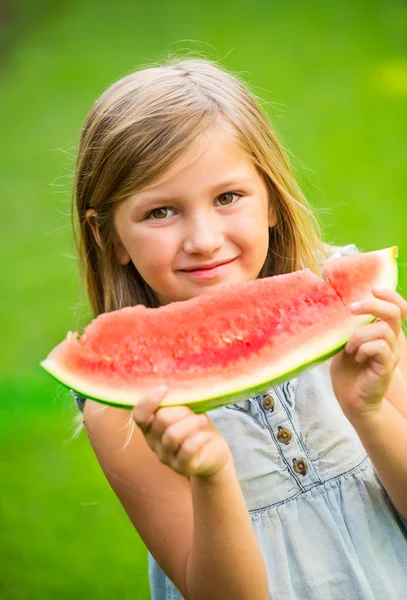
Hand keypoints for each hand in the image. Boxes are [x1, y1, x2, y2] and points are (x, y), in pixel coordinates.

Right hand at [132, 386, 230, 478]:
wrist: (213, 454)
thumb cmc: (196, 427)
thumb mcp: (185, 412)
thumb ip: (176, 402)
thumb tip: (177, 385)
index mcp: (150, 427)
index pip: (139, 415)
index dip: (149, 401)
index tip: (165, 388)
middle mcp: (153, 443)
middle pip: (160, 420)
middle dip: (181, 411)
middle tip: (194, 411)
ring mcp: (166, 457)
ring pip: (172, 435)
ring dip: (191, 423)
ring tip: (203, 419)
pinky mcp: (182, 467)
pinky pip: (187, 450)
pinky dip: (199, 438)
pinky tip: (208, 435)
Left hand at [330, 287, 406, 421]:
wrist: (351, 400)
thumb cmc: (347, 373)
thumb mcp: (345, 345)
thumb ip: (348, 329)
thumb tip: (336, 308)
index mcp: (383, 333)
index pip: (397, 308)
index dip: (390, 295)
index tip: (372, 289)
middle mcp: (392, 341)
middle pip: (394, 312)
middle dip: (372, 306)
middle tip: (352, 309)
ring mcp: (391, 354)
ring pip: (382, 329)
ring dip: (359, 335)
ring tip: (350, 348)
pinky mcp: (386, 366)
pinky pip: (380, 347)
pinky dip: (364, 348)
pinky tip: (357, 357)